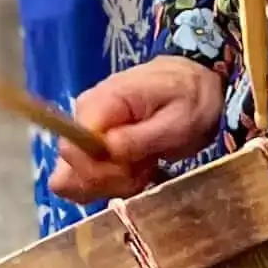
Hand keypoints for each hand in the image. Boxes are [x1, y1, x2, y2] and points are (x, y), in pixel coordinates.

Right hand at [52, 57, 225, 204]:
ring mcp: (86, 131)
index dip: (99, 172)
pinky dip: (113, 183)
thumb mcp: (177, 121)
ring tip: (146, 167)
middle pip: (71, 169)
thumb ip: (138, 139)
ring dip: (114, 183)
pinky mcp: (93, 145)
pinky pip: (87, 177)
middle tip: (145, 169)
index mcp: (100, 103)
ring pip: (77, 178)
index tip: (133, 170)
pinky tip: (137, 172)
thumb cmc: (190, 99)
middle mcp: (83, 117)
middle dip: (109, 181)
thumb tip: (105, 151)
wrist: (196, 83)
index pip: (71, 149)